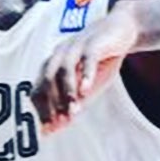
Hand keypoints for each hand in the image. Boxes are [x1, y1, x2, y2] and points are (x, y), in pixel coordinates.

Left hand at [32, 3, 137, 133]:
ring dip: (67, 91)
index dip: (41, 110)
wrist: (121, 30)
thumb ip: (71, 105)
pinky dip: (86, 75)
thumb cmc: (100, 60)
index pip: (38, 90)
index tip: (49, 129)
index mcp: (52, 65)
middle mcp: (59, 55)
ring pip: (64, 69)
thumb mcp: (86, 86)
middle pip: (46, 80)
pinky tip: (87, 90)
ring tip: (73, 110)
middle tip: (59, 123)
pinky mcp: (93, 43)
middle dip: (51, 103)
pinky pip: (87, 59)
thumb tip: (53, 130)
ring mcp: (75, 47)